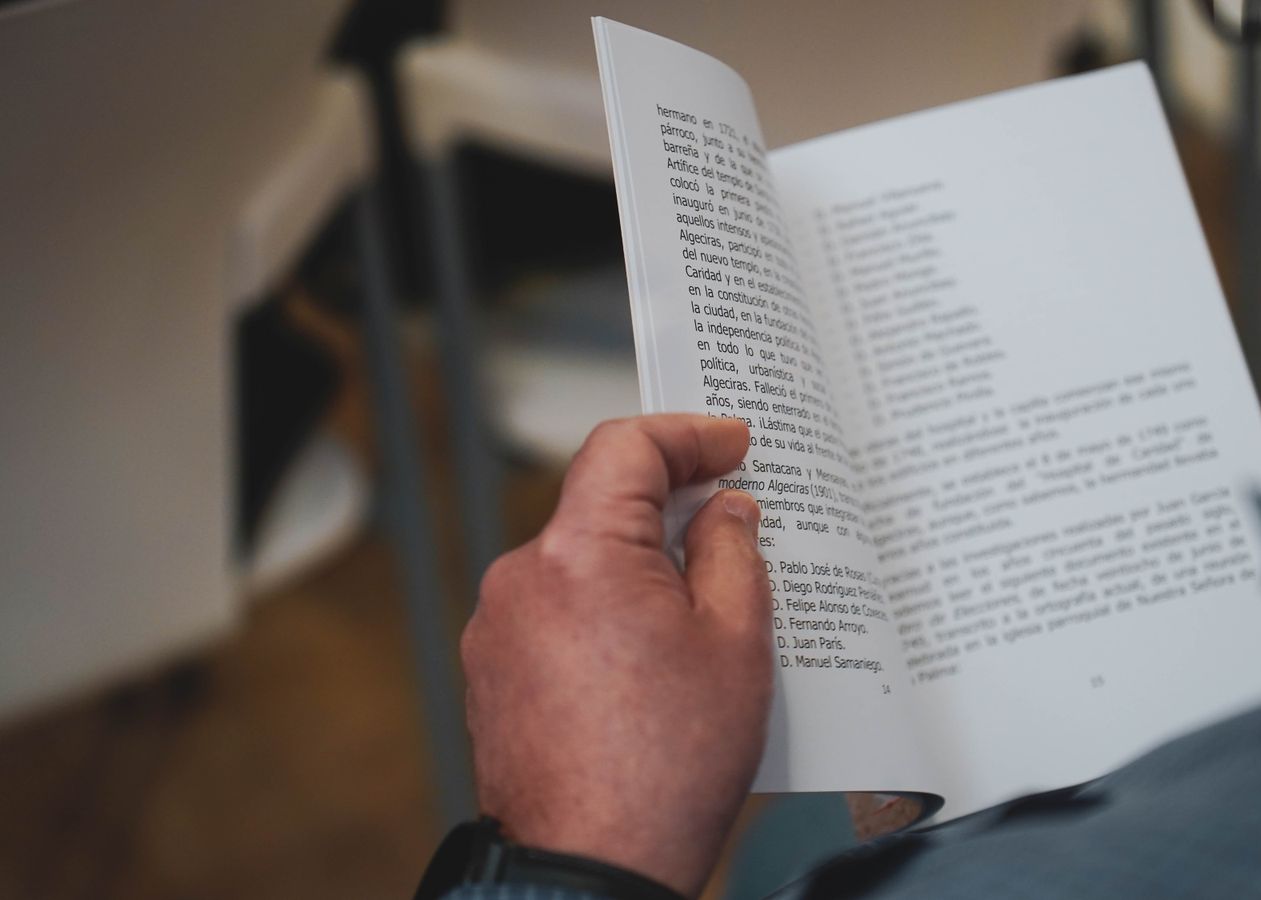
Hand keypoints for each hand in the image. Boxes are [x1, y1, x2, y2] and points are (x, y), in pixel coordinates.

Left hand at [460, 415, 773, 897]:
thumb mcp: (736, 643)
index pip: (625, 449)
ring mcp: (498, 628)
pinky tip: (652, 660)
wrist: (590, 867)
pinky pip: (558, 613)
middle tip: (736, 528)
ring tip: (701, 617)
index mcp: (579, 555)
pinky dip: (605, 615)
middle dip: (669, 511)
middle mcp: (521, 579)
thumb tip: (725, 510)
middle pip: (600, 507)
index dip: (685, 434)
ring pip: (581, 565)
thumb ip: (732, 552)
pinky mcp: (492, 672)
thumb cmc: (662, 772)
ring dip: (637, 570)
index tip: (729, 444)